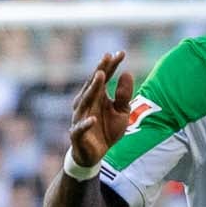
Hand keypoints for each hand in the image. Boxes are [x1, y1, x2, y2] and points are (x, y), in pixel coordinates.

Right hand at [69, 50, 134, 166]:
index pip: (104, 77)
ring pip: (85, 100)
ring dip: (92, 88)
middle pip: (93, 84)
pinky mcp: (77, 134)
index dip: (112, 65)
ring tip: (100, 75)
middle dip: (100, 70)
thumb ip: (124, 95)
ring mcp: (80, 117)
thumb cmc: (107, 130)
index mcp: (97, 96)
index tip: (122, 53)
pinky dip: (86, 123)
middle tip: (107, 57)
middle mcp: (86, 103)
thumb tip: (128, 73)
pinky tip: (93, 119)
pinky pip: (80, 128)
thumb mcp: (122, 112)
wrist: (95, 154)